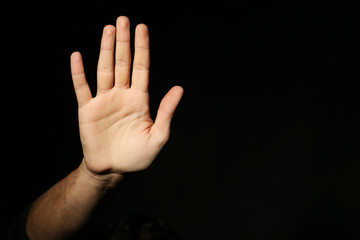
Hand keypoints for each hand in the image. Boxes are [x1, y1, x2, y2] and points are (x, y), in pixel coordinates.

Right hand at [70, 16, 182, 175]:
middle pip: (123, 63)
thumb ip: (166, 112)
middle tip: (123, 20)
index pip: (142, 68)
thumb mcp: (158, 136)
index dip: (142, 48)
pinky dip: (79, 73)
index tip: (142, 28)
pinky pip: (82, 88)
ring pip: (105, 70)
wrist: (114, 170)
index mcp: (140, 100)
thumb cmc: (138, 156)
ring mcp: (104, 101)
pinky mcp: (88, 110)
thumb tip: (179, 88)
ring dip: (106, 50)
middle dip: (124, 42)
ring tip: (108, 29)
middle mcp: (122, 96)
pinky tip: (78, 56)